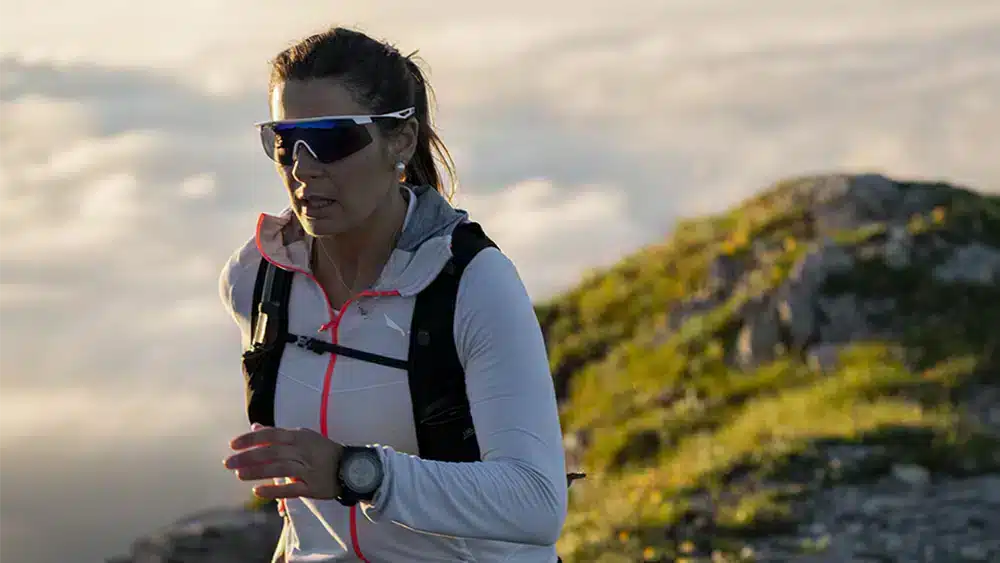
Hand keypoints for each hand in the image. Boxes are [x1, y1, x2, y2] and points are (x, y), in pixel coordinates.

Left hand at [224, 423, 344, 499]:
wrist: (351, 467)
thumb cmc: (322, 451)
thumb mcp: (302, 437)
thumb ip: (276, 434)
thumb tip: (254, 427)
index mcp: (299, 437)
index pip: (271, 435)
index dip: (251, 439)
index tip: (232, 445)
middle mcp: (303, 451)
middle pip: (272, 452)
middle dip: (248, 457)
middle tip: (228, 463)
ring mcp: (309, 469)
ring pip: (279, 468)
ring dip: (257, 471)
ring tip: (239, 475)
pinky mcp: (313, 487)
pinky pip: (292, 489)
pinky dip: (274, 490)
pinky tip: (258, 491)